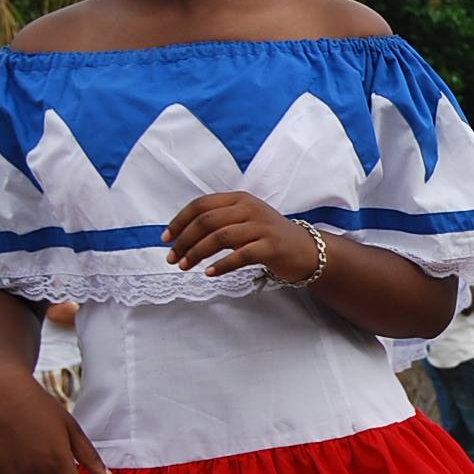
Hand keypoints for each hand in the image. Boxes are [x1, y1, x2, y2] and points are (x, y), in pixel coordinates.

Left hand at [164, 192, 319, 280]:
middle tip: (173, 258)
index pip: (201, 205)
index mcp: (239, 200)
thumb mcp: (244, 221)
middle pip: (207, 221)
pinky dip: (222, 265)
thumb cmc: (270, 237)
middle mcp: (250, 209)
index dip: (180, 221)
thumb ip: (219, 222)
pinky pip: (240, 255)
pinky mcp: (271, 246)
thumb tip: (183, 235)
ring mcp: (261, 227)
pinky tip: (210, 273)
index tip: (166, 238)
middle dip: (185, 240)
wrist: (307, 250)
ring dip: (198, 252)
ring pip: (220, 236)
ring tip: (186, 266)